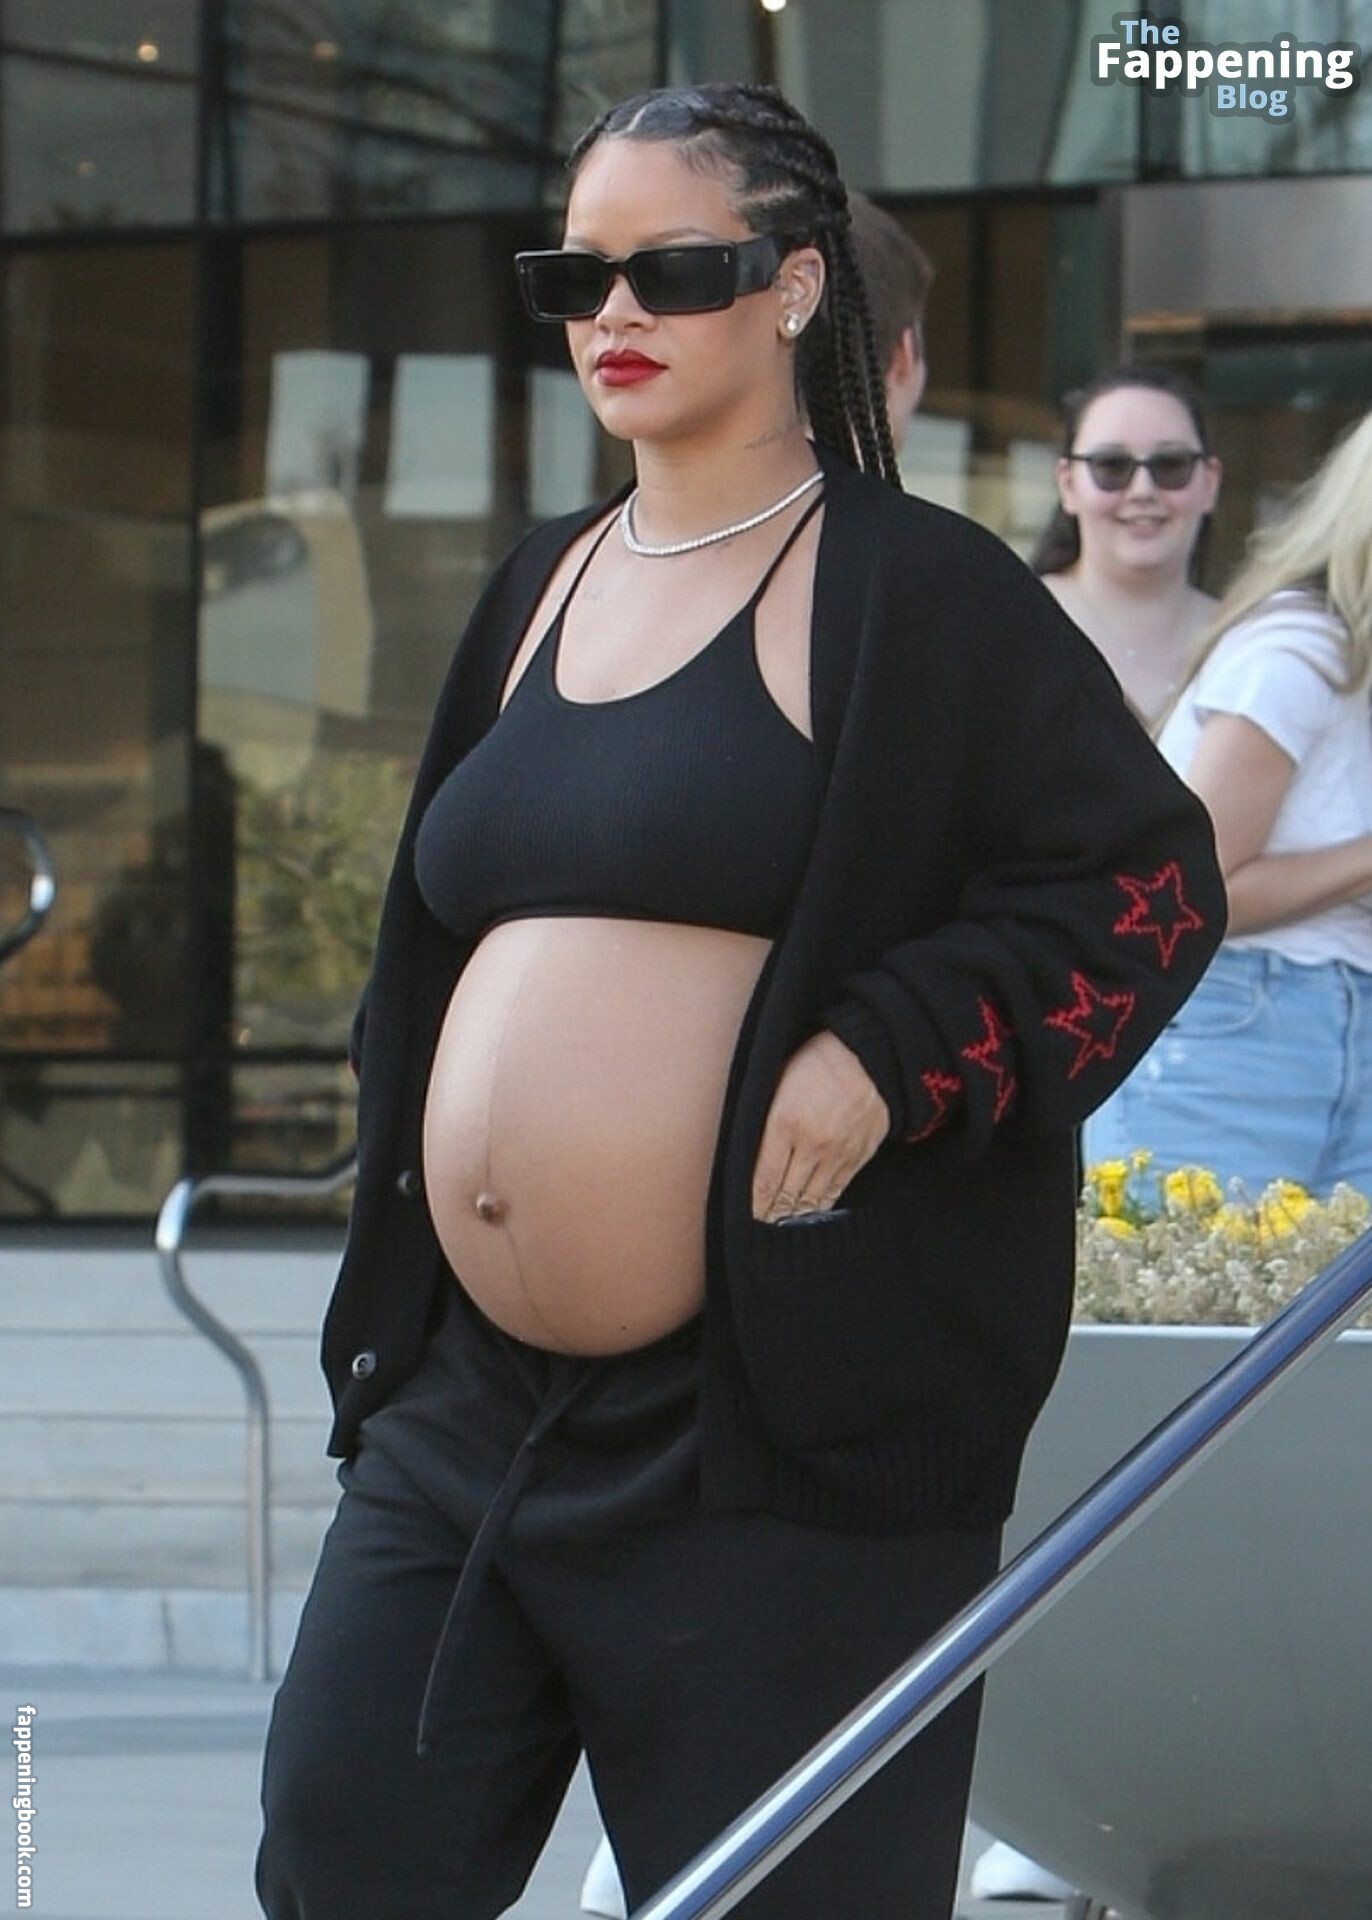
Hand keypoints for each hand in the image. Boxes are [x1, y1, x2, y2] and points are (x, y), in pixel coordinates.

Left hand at [751, 1030, 890, 1222]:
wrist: (869, 1056)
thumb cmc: (817, 1061)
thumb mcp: (777, 1079)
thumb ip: (764, 1116)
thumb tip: (748, 1147)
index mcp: (784, 1123)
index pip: (764, 1177)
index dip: (755, 1202)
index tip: (748, 1214)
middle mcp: (811, 1144)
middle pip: (786, 1193)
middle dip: (772, 1214)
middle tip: (761, 1225)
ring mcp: (837, 1153)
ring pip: (812, 1197)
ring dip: (795, 1214)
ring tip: (783, 1224)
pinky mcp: (858, 1156)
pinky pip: (836, 1190)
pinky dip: (822, 1205)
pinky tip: (811, 1213)